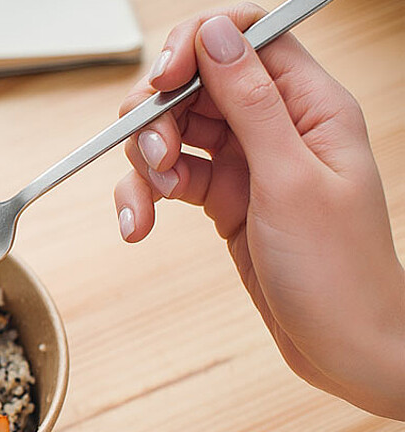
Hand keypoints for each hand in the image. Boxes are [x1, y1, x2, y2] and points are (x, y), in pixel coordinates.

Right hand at [114, 4, 404, 418]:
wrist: (344, 348)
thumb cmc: (340, 272)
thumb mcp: (290, 180)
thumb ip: (250, 101)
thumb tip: (216, 33)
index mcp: (311, 106)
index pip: (248, 37)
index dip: (196, 44)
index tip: (164, 80)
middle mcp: (277, 125)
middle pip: (196, 84)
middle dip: (159, 117)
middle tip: (156, 158)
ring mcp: (248, 161)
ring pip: (173, 131)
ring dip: (145, 162)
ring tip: (151, 202)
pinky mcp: (223, 197)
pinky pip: (169, 178)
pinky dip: (144, 198)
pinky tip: (138, 226)